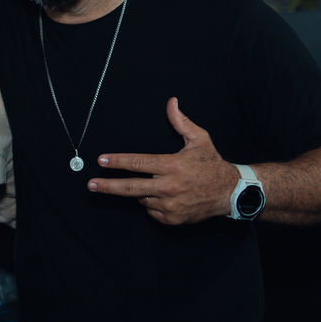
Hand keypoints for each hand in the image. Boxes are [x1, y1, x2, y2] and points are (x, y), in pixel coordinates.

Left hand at [86, 97, 238, 225]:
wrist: (229, 193)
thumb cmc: (212, 164)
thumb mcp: (199, 139)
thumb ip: (180, 122)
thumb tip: (171, 102)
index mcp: (171, 166)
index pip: (137, 163)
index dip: (117, 162)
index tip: (101, 161)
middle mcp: (168, 187)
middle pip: (130, 188)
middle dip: (107, 186)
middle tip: (91, 185)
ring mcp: (169, 206)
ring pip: (141, 199)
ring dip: (140, 192)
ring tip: (153, 185)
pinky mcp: (172, 219)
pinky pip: (152, 211)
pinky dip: (152, 204)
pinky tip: (163, 197)